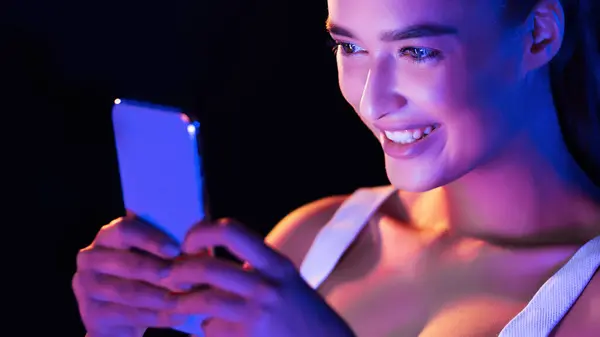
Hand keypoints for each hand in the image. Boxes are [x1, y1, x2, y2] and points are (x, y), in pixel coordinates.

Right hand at [72, 216, 187, 336]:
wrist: (120, 317)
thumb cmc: (147, 277)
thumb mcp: (154, 257)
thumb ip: (170, 247)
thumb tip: (201, 245)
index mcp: (107, 236)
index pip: (125, 229)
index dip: (151, 239)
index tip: (176, 249)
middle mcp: (90, 258)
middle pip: (127, 263)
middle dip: (159, 272)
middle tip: (187, 280)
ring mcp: (86, 288)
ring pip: (129, 292)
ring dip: (162, 297)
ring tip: (187, 301)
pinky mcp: (91, 315)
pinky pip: (129, 315)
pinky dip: (158, 317)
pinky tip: (179, 316)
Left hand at [165, 219, 356, 336]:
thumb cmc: (300, 312)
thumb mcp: (282, 280)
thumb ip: (249, 266)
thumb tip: (201, 252)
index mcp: (275, 264)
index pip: (231, 231)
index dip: (201, 232)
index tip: (189, 243)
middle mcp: (266, 286)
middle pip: (207, 267)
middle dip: (179, 270)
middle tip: (169, 274)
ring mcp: (256, 315)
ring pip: (202, 300)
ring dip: (181, 301)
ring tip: (176, 303)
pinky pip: (211, 329)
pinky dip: (205, 328)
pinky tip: (209, 328)